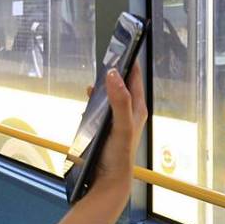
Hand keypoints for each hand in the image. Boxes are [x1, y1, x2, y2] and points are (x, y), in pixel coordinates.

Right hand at [93, 63, 147, 196]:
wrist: (108, 180)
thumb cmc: (119, 155)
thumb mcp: (122, 126)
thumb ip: (119, 101)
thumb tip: (113, 75)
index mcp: (137, 108)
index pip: (134, 77)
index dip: (129, 61)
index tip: (123, 43)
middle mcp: (128, 111)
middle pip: (122, 83)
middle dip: (114, 69)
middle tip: (106, 54)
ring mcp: (116, 118)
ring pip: (110, 94)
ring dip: (103, 84)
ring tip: (95, 74)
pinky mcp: (105, 126)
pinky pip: (100, 106)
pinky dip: (94, 99)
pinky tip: (87, 99)